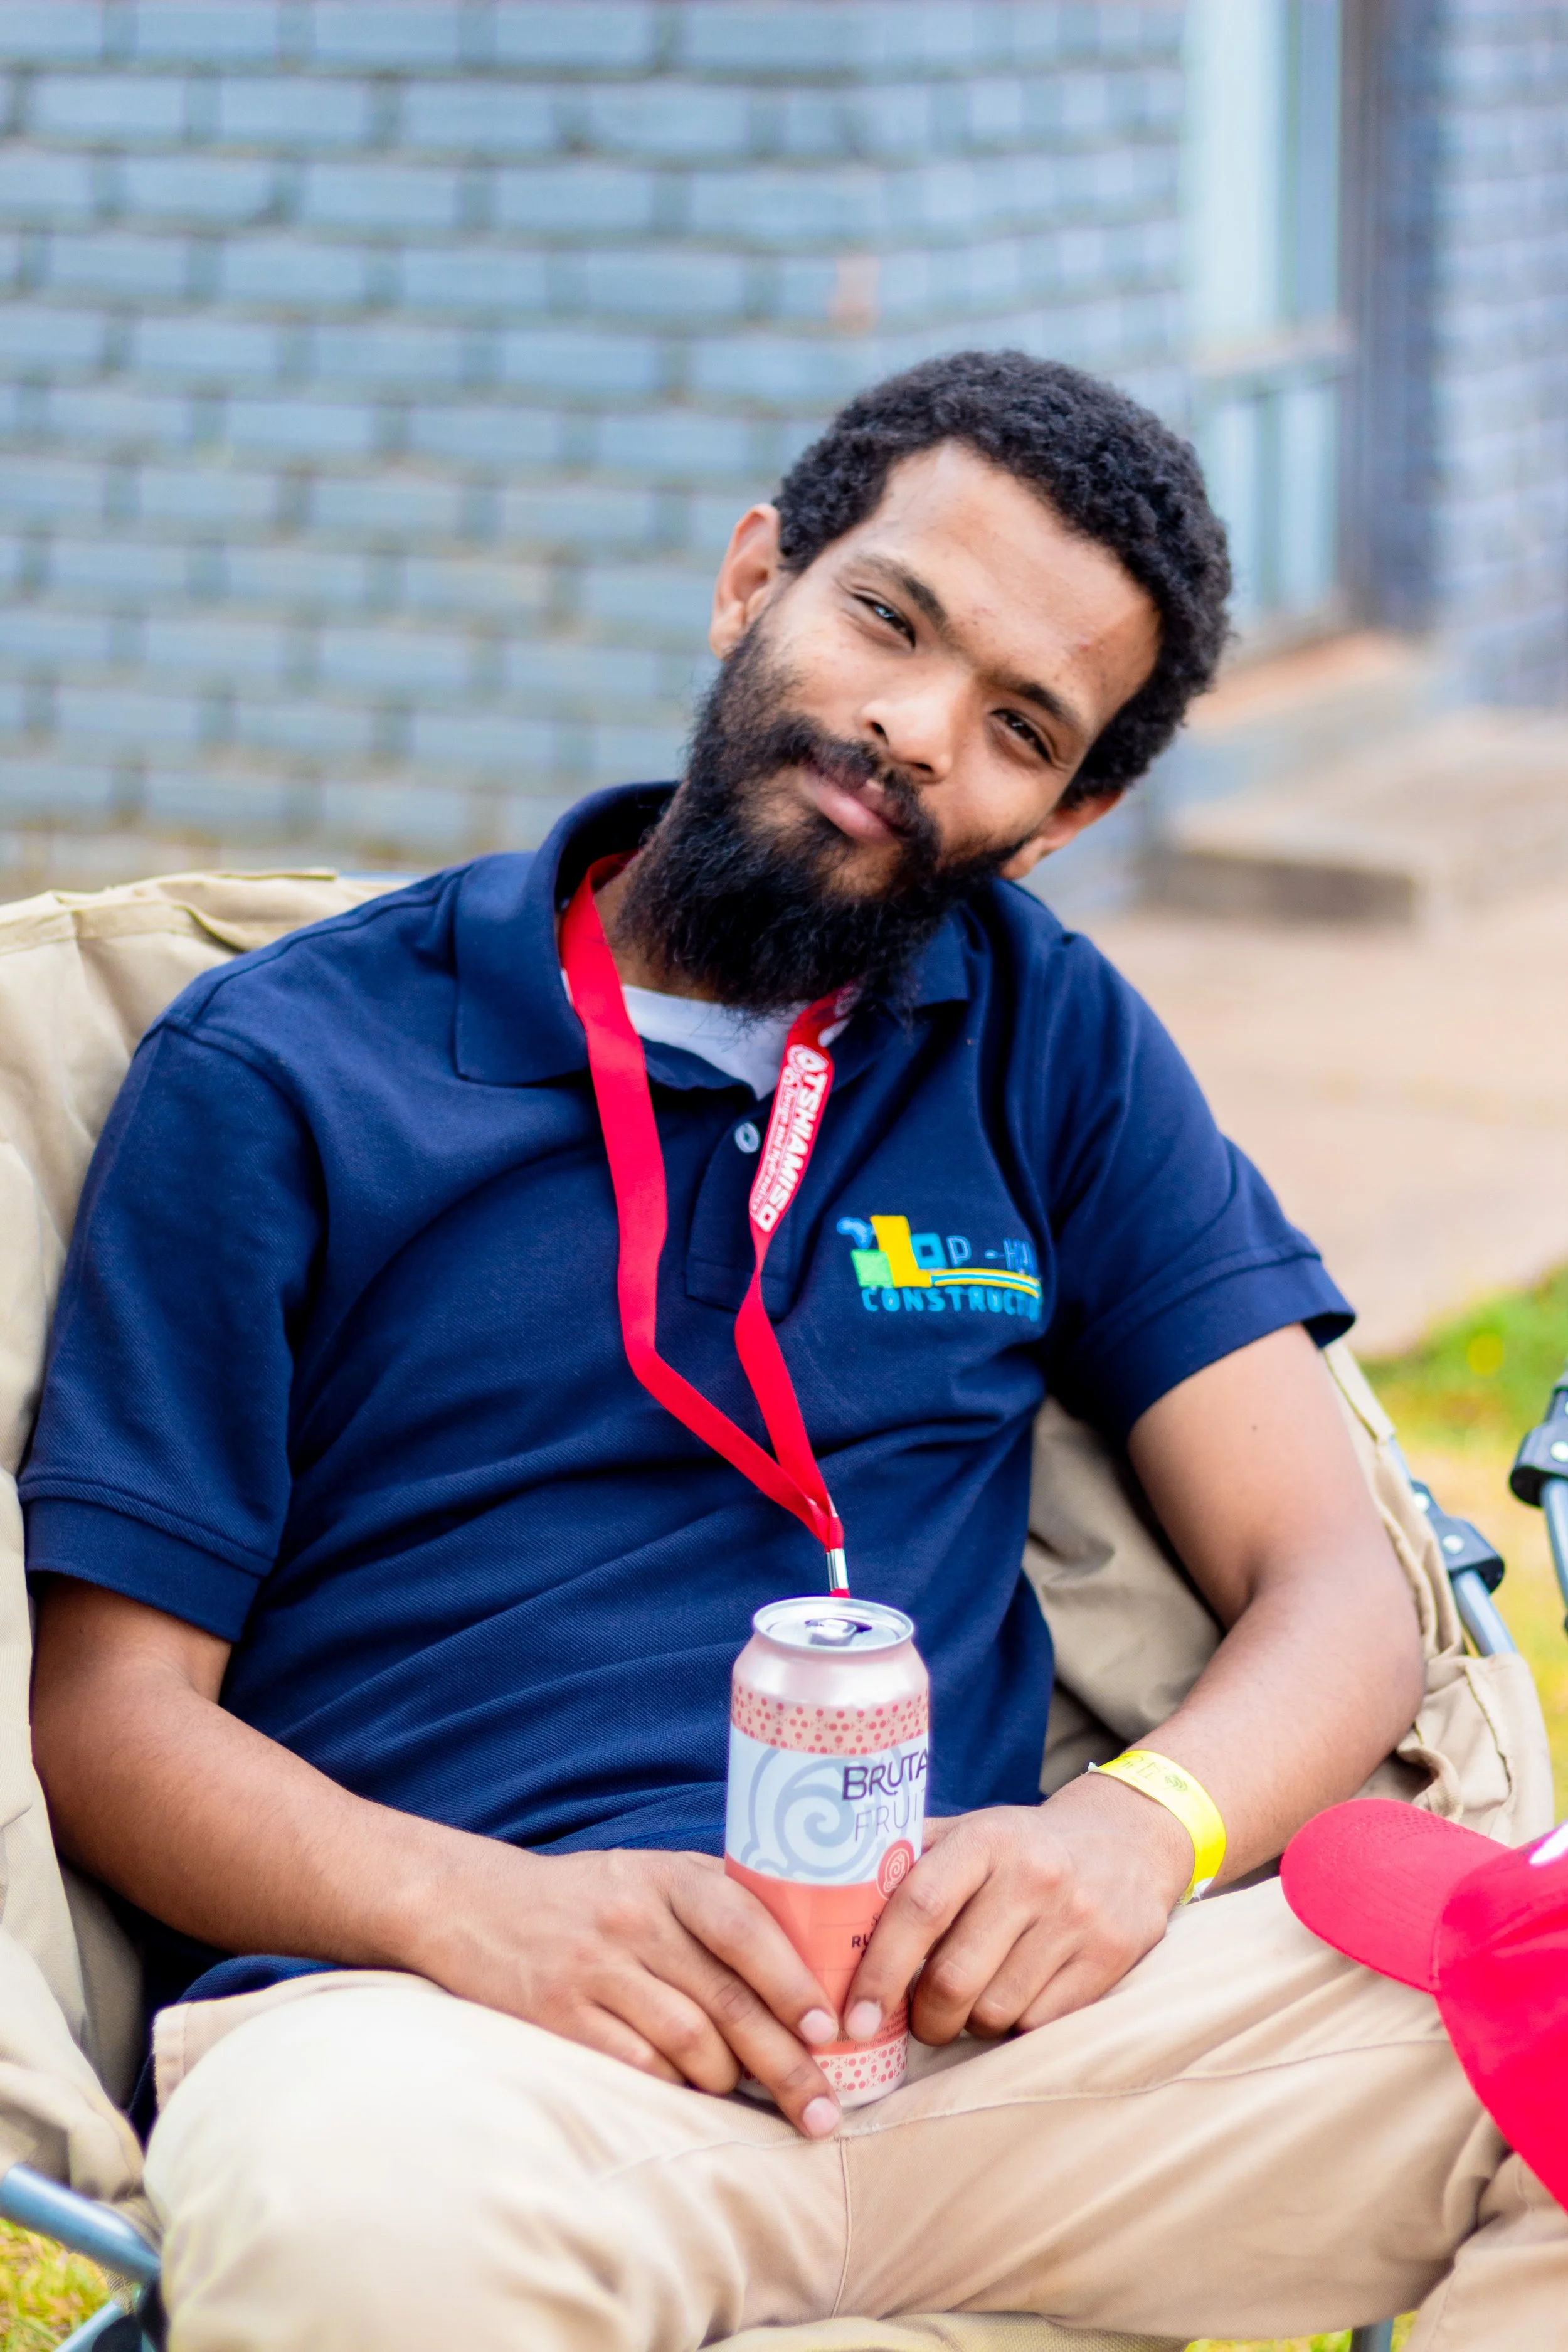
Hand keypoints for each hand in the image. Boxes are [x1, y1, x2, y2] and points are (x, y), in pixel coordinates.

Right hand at [409, 1842, 844, 2137]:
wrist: (476, 1903)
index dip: (792, 1981)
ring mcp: (594, 1968)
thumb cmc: (591, 1897)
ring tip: (751, 2097)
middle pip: (728, 2001)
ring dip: (730, 2081)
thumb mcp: (654, 1874)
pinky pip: (638, 2066)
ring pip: (689, 2042)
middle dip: (786, 2064)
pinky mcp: (558, 2015)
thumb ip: (720, 1904)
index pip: (746, 1927)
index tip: (828, 2029)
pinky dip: (675, 2087)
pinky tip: (692, 2094)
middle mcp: (634, 1919)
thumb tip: (812, 1962)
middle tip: (824, 2110)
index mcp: (669, 1878)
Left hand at [841, 1773, 1194, 2048]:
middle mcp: (1034, 1874)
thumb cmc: (1021, 1847)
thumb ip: (905, 1863)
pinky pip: (1042, 2024)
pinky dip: (1016, 2027)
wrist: (1129, 1840)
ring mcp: (1079, 1918)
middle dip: (924, 2017)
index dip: (879, 1970)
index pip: (918, 1908)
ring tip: (970, 2003)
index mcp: (985, 1839)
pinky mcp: (1113, 1957)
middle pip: (955, 1979)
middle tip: (918, 2019)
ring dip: (970, 2025)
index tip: (854, 2017)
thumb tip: (822, 1905)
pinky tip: (1015, 1999)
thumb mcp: (966, 1834)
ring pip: (996, 2012)